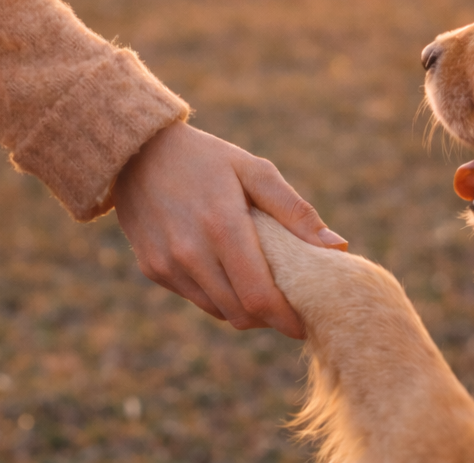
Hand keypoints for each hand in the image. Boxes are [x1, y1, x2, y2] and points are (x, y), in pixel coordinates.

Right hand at [110, 123, 347, 339]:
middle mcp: (191, 252)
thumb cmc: (208, 159)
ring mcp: (168, 264)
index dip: (287, 319)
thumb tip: (336, 247)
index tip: (306, 322)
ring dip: (245, 310)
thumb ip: (295, 211)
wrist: (138, 151)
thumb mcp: (254, 170)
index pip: (260, 297)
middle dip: (270, 318)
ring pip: (219, 312)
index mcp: (223, 226)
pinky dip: (219, 297)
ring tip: (263, 289)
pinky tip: (229, 273)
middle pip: (242, 313)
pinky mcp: (153, 269)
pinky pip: (196, 299)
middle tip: (290, 306)